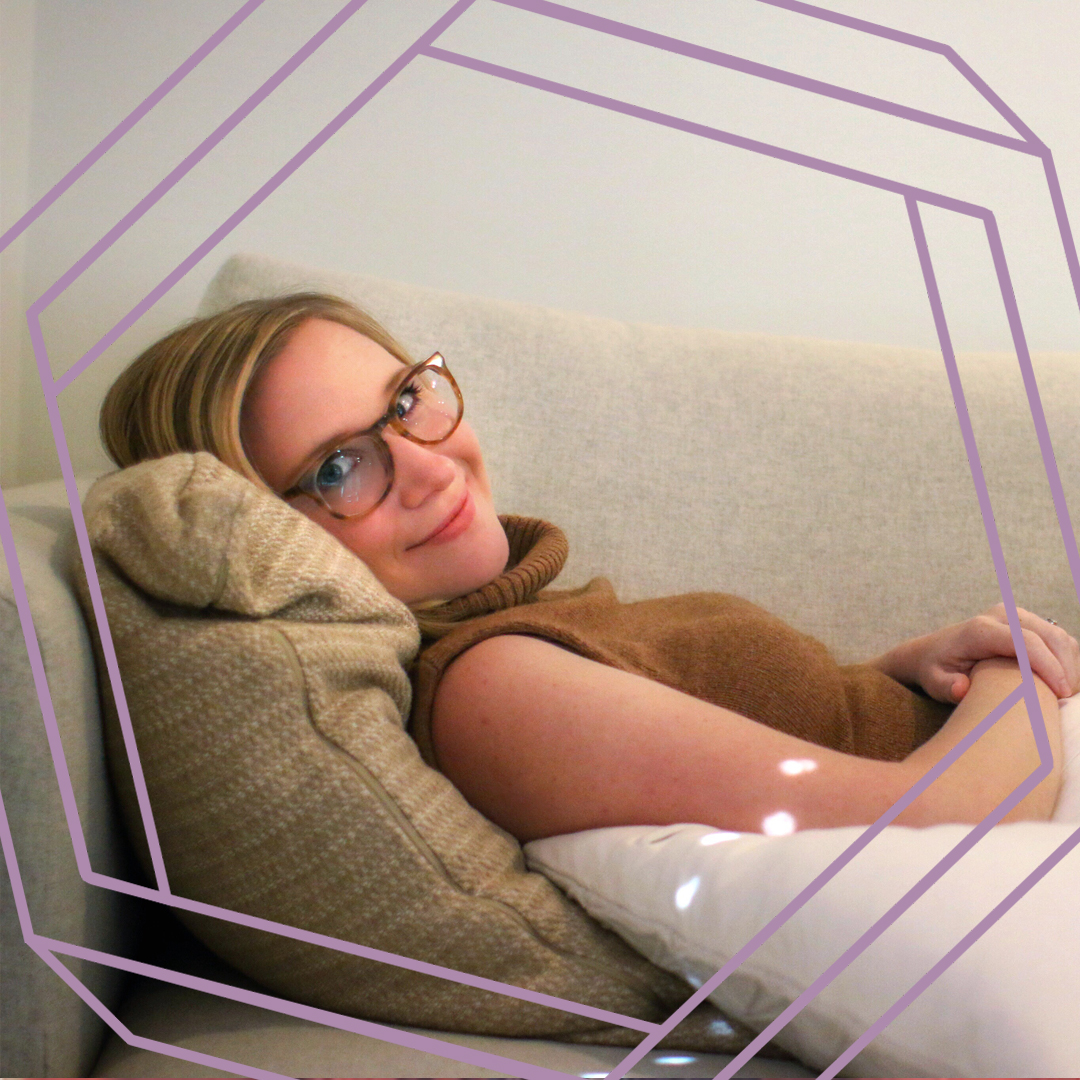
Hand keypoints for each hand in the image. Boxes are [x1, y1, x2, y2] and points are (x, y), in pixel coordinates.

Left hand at [882, 604, 1079, 703]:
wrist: (932, 651)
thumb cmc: (935, 670)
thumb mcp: (933, 681)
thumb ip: (946, 686)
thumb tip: (961, 688)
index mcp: (980, 630)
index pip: (1027, 643)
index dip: (1049, 667)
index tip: (1060, 694)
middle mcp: (1001, 616)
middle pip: (1050, 637)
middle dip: (1065, 669)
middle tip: (1065, 699)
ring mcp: (1016, 616)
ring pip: (1059, 636)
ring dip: (1069, 665)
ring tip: (1062, 694)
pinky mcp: (1027, 622)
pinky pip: (1058, 638)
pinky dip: (1066, 660)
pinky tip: (1058, 683)